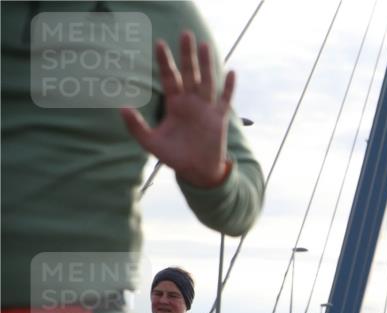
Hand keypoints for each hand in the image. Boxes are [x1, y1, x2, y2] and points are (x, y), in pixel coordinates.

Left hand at [120, 31, 233, 187]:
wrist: (196, 172)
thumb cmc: (174, 156)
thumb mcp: (151, 142)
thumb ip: (136, 126)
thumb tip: (121, 107)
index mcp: (175, 104)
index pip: (170, 78)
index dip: (165, 61)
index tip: (159, 43)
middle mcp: (191, 102)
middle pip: (189, 73)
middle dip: (187, 55)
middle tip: (185, 33)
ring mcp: (206, 109)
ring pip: (207, 81)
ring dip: (207, 64)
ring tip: (205, 45)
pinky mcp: (219, 119)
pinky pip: (225, 100)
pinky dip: (229, 87)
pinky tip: (231, 72)